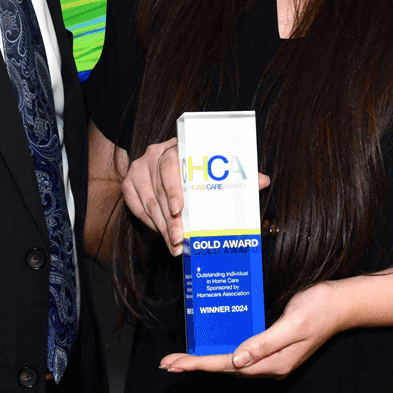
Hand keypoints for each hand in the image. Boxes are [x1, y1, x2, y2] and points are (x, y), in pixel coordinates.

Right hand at [120, 138, 268, 255]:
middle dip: (170, 220)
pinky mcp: (129, 185)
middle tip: (180, 240)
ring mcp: (138, 170)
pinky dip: (151, 224)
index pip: (170, 166)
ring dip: (162, 227)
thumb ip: (234, 174)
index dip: (173, 189)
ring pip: (148, 203)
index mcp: (175, 147)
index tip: (180, 210)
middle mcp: (153, 156)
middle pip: (159, 191)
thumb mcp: (214, 166)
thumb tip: (262, 181)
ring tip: (175, 245)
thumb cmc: (196, 166)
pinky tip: (164, 236)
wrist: (164, 161)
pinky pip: (138, 208)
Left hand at [160, 279, 351, 377]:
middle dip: (196, 366)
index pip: (229, 366)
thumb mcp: (293, 324)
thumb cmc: (320, 308)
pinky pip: (241, 354)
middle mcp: (270, 365)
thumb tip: (236, 360)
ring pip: (231, 364)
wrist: (343, 303)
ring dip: (205, 362)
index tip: (177, 364)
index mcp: (274, 363)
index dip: (201, 365)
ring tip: (179, 361)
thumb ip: (265, 343)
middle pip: (226, 368)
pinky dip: (221, 353)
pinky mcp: (272, 348)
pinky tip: (210, 349)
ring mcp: (272, 358)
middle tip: (166, 364)